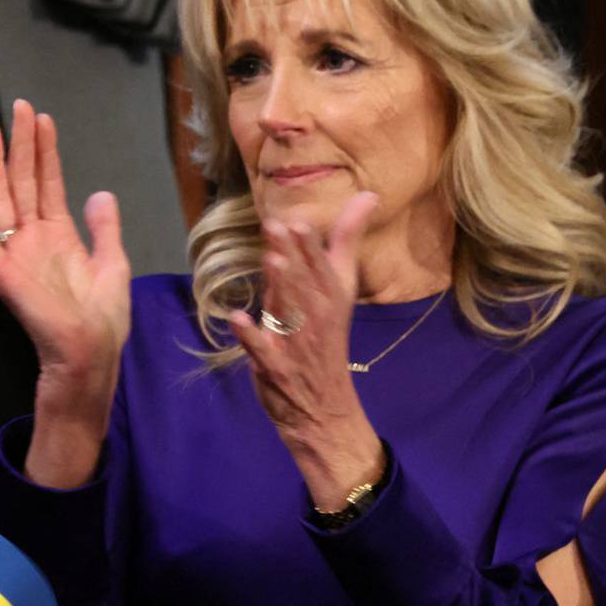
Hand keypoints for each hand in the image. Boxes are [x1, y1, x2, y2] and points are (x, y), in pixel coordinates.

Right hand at [0, 100, 129, 429]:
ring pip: (0, 197)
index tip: (42, 119)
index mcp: (58, 235)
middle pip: (22, 180)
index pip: (47, 182)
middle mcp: (33, 237)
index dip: (44, 150)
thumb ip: (103, 228)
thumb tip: (100, 194)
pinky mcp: (2, 272)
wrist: (89, 353)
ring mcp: (15, 252)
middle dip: (20, 143)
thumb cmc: (101, 319)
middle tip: (19, 107)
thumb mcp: (112, 264)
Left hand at [225, 194, 385, 509]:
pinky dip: (251, 337)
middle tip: (277, 227)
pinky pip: (263, 351)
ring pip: (288, 312)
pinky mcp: (277, 368)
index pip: (322, 266)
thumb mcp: (339, 290)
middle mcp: (317, 318)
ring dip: (279, 287)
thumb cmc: (325, 339)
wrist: (325, 409)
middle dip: (293, 257)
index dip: (308, 244)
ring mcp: (297, 345)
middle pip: (304, 284)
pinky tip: (237, 319)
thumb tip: (367, 196)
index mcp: (332, 297)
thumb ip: (345, 242)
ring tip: (270, 260)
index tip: (296, 219)